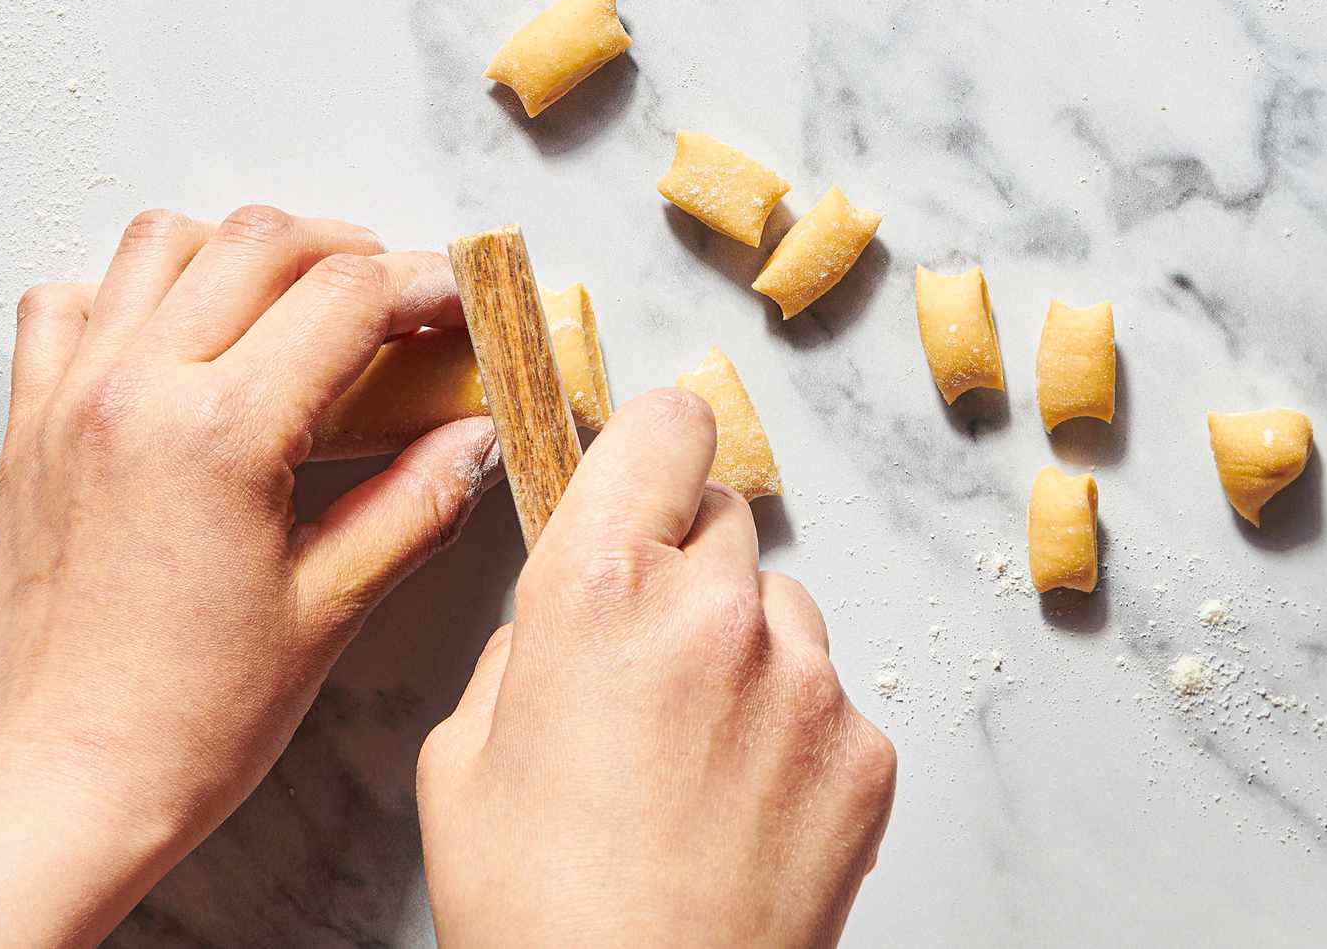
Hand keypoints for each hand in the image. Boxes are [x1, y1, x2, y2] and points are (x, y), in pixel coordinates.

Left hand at [0, 206, 499, 947]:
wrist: (68, 780)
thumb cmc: (194, 717)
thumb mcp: (333, 607)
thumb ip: (418, 503)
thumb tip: (476, 438)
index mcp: (222, 435)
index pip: (345, 297)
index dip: (422, 282)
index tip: (458, 299)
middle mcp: (136, 392)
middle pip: (259, 242)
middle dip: (349, 250)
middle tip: (397, 299)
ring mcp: (71, 400)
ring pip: (160, 242)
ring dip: (244, 249)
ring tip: (296, 299)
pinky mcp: (30, 425)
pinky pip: (69, 300)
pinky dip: (133, 288)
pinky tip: (180, 333)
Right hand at [417, 390, 896, 947]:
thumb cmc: (532, 908)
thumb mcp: (462, 758)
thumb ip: (524, 650)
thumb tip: (566, 622)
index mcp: (599, 589)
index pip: (664, 427)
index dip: (649, 443)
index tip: (642, 473)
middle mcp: (716, 612)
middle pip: (722, 515)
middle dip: (682, 560)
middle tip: (646, 650)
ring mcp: (805, 682)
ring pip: (780, 602)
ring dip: (742, 640)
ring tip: (696, 743)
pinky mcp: (864, 751)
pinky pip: (827, 692)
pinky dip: (790, 723)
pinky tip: (744, 800)